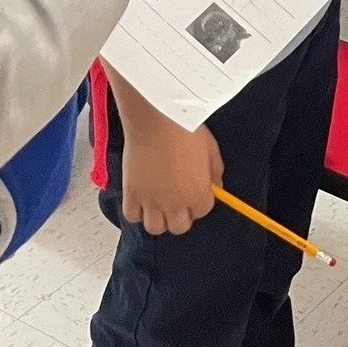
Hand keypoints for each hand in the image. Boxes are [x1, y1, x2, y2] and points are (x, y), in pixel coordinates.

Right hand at [121, 117, 223, 235]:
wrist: (156, 119)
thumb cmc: (184, 128)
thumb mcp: (211, 147)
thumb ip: (215, 170)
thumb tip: (216, 184)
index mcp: (198, 193)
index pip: (203, 211)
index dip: (200, 200)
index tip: (196, 190)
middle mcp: (175, 203)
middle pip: (180, 226)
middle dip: (182, 214)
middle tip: (179, 199)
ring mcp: (151, 201)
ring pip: (156, 227)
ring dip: (159, 217)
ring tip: (159, 201)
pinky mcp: (131, 194)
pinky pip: (132, 216)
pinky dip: (137, 211)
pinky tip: (142, 198)